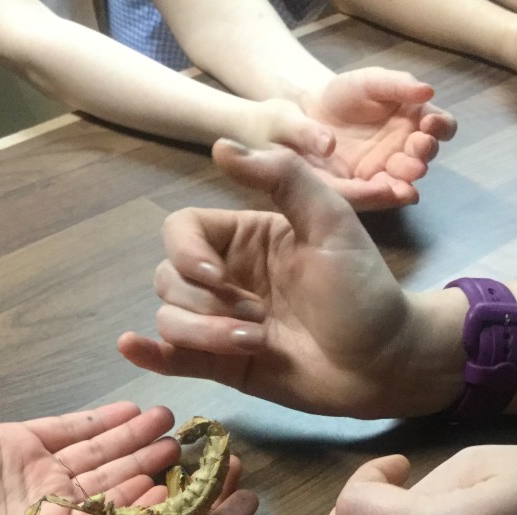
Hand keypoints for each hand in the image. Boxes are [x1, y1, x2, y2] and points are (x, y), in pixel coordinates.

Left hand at [0, 376, 180, 514]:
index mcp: (19, 445)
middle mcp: (43, 475)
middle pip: (101, 455)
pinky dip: (131, 504)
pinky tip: (159, 491)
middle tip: (175, 427)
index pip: (74, 429)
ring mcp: (52, 507)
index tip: (140, 406)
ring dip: (142, 468)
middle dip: (138, 440)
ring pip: (109, 483)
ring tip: (177, 453)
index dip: (107, 419)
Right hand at [119, 139, 459, 418]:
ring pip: (170, 318)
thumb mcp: (332, 222)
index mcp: (246, 239)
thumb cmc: (364, 291)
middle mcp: (228, 279)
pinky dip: (149, 353)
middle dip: (202, 303)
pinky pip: (173, 356)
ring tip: (254, 345)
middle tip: (258, 321)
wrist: (385, 363)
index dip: (186, 253)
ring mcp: (222, 324)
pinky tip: (131, 346)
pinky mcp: (223, 366)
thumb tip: (220, 147)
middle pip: (168, 277)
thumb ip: (283, 179)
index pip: (182, 231)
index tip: (217, 278)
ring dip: (202, 333)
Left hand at [296, 68, 456, 210]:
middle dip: (424, 153)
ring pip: (406, 179)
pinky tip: (390, 192)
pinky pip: (379, 195)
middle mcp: (406, 148)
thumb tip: (428, 91)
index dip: (442, 126)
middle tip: (417, 145)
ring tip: (407, 171)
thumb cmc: (348, 93)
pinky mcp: (364, 187)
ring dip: (408, 177)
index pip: (441, 126)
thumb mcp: (372, 82)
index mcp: (416, 119)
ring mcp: (386, 170)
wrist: (312, 111)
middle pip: (425, 156)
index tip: (429, 121)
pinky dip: (387, 196)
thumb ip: (399, 84)